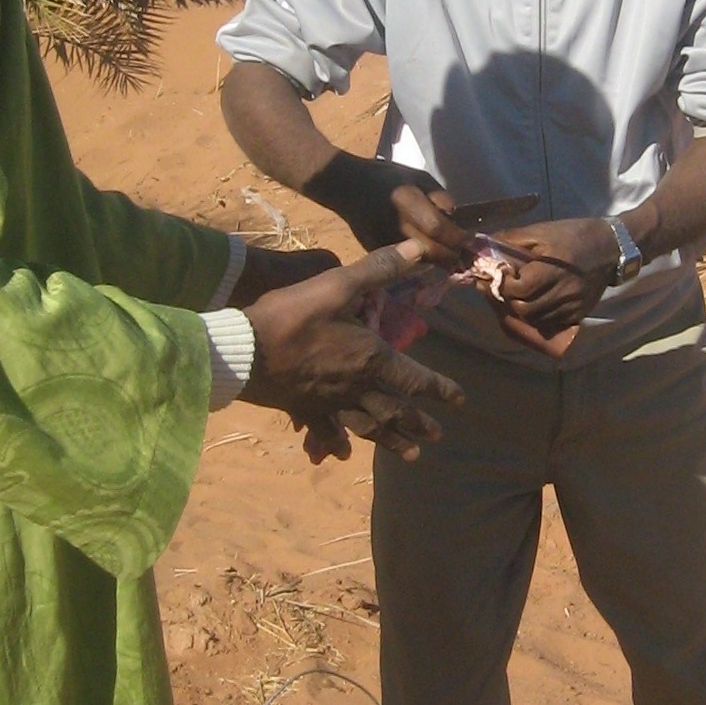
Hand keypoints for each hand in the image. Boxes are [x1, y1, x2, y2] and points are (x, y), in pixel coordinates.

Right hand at [243, 242, 462, 461]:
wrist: (245, 349)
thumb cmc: (293, 316)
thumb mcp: (337, 284)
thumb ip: (378, 268)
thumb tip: (417, 249)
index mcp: (371, 358)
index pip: (414, 378)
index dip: (439, 389)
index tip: (459, 400)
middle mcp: (357, 387)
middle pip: (395, 411)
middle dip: (418, 423)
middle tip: (437, 436)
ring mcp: (330, 403)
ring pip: (368, 426)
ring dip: (391, 441)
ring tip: (410, 454)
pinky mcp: (305, 409)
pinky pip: (326, 430)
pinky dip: (336, 443)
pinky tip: (342, 454)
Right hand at [305, 151, 471, 267]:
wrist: (348, 186)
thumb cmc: (386, 177)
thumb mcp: (419, 176)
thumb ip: (438, 197)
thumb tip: (455, 218)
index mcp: (407, 200)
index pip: (438, 227)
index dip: (457, 237)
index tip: (469, 239)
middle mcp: (396, 224)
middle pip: (430, 251)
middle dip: (450, 255)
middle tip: (462, 254)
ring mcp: (384, 241)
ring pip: (419, 261)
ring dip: (436, 260)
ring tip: (448, 255)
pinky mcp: (375, 250)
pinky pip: (403, 261)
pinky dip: (417, 260)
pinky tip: (424, 252)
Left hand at [491, 217, 622, 345]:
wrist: (611, 247)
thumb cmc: (574, 235)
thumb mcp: (542, 230)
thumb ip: (512, 239)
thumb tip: (484, 247)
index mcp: (554, 268)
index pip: (518, 288)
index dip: (502, 285)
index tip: (497, 275)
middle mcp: (564, 291)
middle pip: (523, 308)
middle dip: (508, 299)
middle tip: (503, 287)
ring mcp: (573, 306)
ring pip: (535, 319)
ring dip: (520, 309)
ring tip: (517, 294)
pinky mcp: (579, 314)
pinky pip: (550, 322)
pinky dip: (537, 315)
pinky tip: (535, 301)